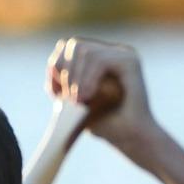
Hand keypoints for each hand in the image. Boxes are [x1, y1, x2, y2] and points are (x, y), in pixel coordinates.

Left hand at [45, 37, 183, 183]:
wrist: (131, 139)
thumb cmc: (105, 124)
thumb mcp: (74, 102)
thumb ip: (63, 83)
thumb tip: (51, 67)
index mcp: (99, 58)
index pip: (67, 47)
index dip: (56, 67)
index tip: (56, 95)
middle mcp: (112, 51)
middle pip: (75, 44)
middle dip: (65, 71)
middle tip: (69, 99)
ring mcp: (123, 54)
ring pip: (86, 51)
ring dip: (76, 78)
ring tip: (79, 101)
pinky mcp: (131, 61)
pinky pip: (100, 60)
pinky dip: (88, 79)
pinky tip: (87, 97)